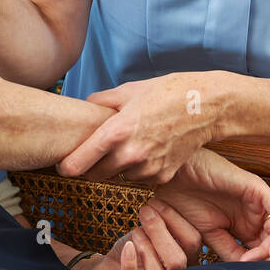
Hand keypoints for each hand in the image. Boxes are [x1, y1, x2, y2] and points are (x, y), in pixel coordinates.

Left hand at [53, 200, 202, 269]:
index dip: (177, 221)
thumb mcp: (153, 222)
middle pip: (181, 259)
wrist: (104, 268)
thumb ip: (166, 207)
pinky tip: (128, 247)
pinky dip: (132, 264)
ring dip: (149, 247)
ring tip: (135, 228)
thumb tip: (177, 167)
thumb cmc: (134, 243)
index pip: (194, 242)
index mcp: (183, 256)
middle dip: (162, 231)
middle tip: (144, 211)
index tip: (156, 202)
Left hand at [55, 73, 221, 183]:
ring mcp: (148, 168)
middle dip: (90, 167)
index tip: (62, 165)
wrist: (206, 107)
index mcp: (117, 131)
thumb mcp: (127, 90)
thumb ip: (99, 101)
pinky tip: (147, 150)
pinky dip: (138, 169)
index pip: (78, 163)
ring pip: (118, 176)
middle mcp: (130, 154)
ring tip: (128, 145)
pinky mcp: (163, 176)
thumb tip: (82, 109)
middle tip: (93, 153)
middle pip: (94, 175)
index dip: (66, 166)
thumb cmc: (166, 93)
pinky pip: (139, 178)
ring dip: (117, 167)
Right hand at [153, 148, 269, 262]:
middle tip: (258, 268)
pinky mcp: (258, 189)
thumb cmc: (184, 199)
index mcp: (244, 224)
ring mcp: (258, 201)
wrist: (172, 177)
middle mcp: (255, 213)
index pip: (265, 249)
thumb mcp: (209, 234)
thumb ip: (229, 251)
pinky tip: (268, 245)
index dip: (260, 264)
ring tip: (262, 257)